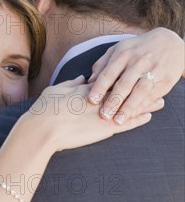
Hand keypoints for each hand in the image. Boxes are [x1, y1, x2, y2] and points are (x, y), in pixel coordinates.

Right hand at [25, 76, 164, 152]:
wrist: (42, 129)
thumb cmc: (43, 111)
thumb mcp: (54, 91)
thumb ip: (70, 83)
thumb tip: (83, 76)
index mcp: (86, 87)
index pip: (109, 79)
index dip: (122, 76)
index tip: (134, 72)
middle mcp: (98, 97)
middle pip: (124, 89)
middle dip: (139, 86)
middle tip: (153, 82)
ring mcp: (104, 112)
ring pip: (129, 105)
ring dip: (145, 102)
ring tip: (160, 99)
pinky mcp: (105, 127)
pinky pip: (126, 122)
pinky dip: (138, 118)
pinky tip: (149, 116)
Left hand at [87, 28, 184, 124]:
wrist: (170, 42)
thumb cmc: (137, 49)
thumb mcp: (119, 49)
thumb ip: (103, 64)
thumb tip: (89, 80)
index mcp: (123, 54)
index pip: (109, 72)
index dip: (100, 87)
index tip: (91, 100)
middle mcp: (138, 61)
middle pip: (124, 83)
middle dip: (113, 101)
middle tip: (103, 115)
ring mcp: (154, 70)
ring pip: (139, 91)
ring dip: (128, 107)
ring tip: (118, 121)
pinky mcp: (166, 79)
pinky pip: (152, 95)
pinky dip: (142, 106)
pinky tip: (133, 115)